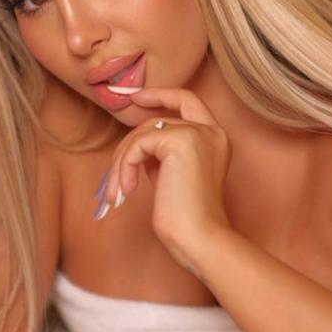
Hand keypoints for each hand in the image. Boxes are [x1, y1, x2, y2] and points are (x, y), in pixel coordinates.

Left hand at [96, 86, 232, 276]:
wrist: (199, 237)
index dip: (161, 94)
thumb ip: (162, 155)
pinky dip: (125, 166)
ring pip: (143, 133)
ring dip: (122, 163)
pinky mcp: (181, 140)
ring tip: (118, 192)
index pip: (188, 100)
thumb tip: (136, 145)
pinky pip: (138, 144)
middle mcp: (212, 131)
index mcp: (216, 139)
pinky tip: (127, 190)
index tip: (136, 97)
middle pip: (155, 120)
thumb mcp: (173, 177)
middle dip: (129, 146)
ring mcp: (198, 133)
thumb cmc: (186, 219)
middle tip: (116, 178)